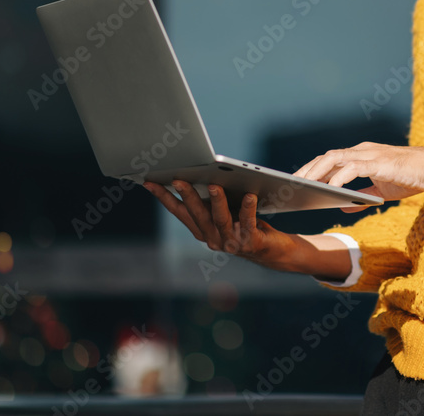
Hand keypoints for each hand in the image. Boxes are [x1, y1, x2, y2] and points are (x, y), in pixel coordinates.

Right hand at [143, 180, 354, 280]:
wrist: (273, 250)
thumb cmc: (246, 223)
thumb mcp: (225, 210)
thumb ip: (211, 197)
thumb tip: (200, 172)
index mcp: (202, 230)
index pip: (179, 211)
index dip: (163, 197)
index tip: (149, 181)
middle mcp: (212, 238)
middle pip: (198, 214)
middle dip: (187, 195)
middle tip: (178, 179)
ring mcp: (231, 243)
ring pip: (221, 219)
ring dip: (217, 201)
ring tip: (214, 184)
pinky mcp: (251, 243)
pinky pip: (249, 223)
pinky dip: (248, 208)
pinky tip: (250, 195)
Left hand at [293, 142, 423, 211]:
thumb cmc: (412, 177)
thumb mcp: (382, 190)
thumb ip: (361, 196)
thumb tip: (343, 206)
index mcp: (362, 155)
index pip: (330, 160)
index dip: (312, 169)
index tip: (296, 181)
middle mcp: (362, 151)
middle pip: (326, 157)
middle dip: (307, 171)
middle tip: (290, 185)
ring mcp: (370, 155)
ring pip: (335, 159)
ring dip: (317, 173)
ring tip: (303, 187)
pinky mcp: (380, 162)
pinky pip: (353, 168)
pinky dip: (339, 178)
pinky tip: (329, 189)